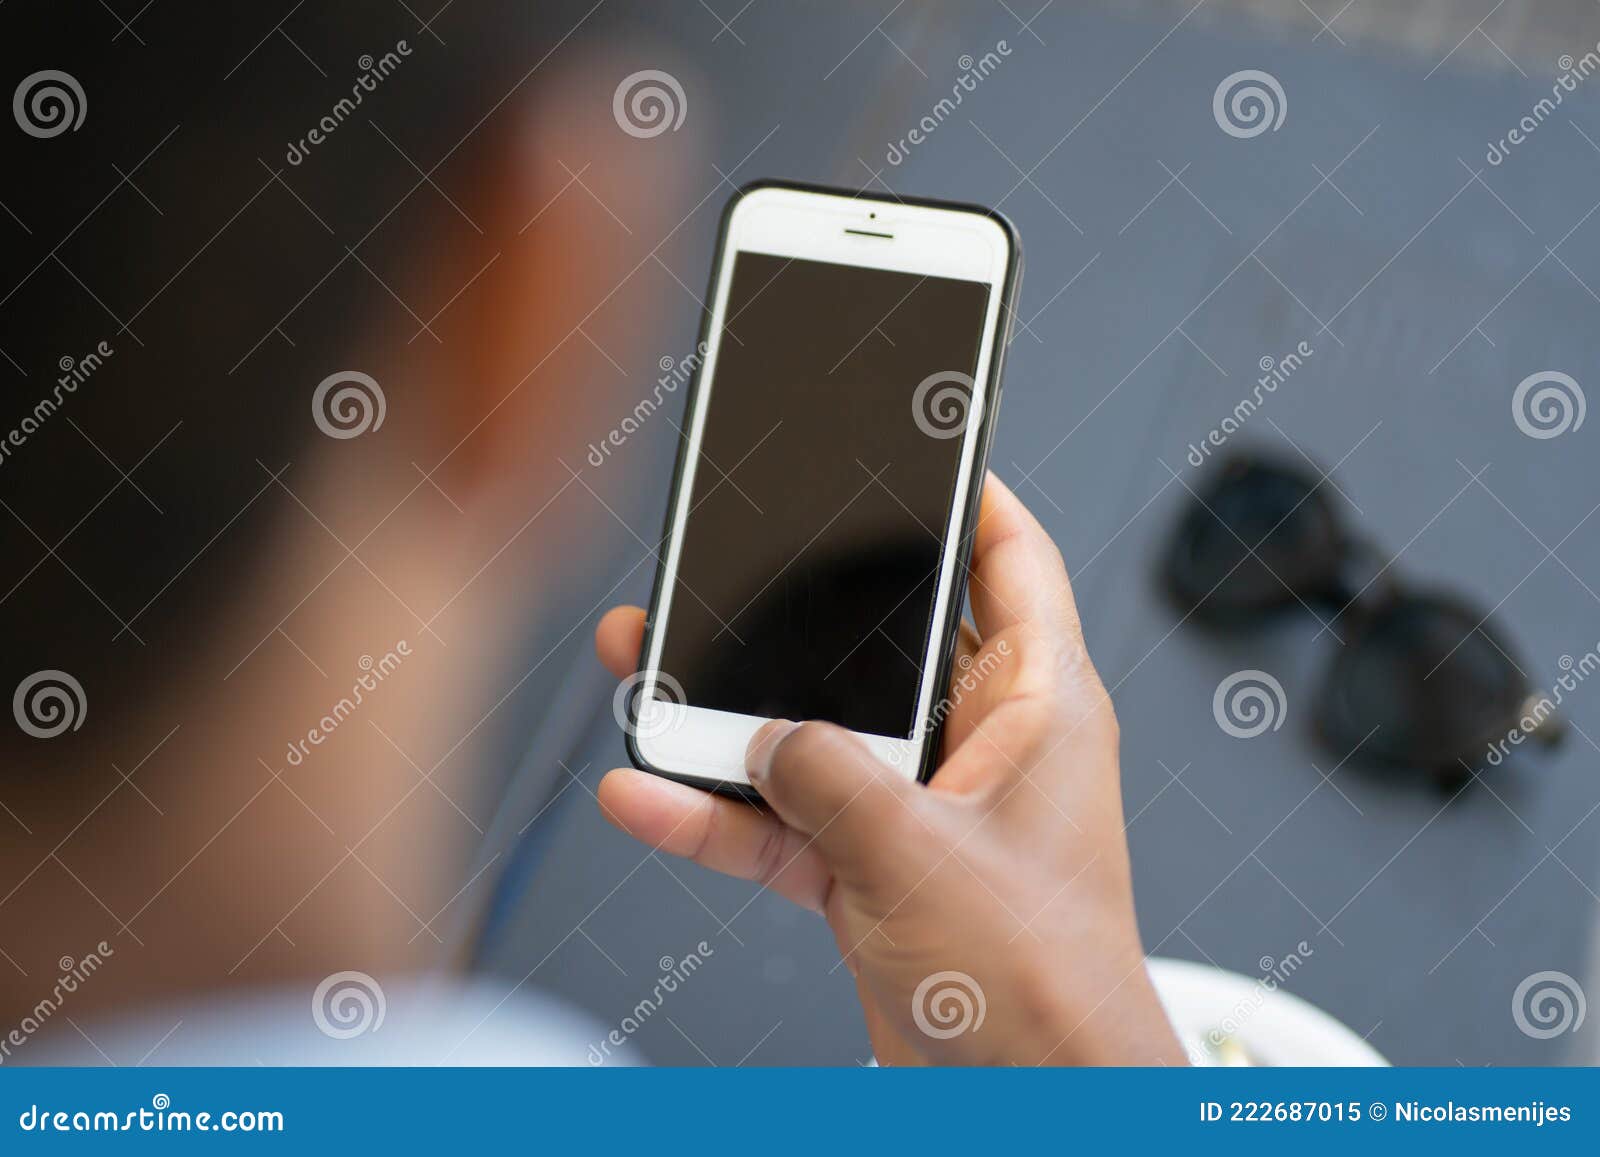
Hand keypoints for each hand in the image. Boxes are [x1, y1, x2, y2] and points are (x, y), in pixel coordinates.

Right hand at [593, 473, 1183, 1065]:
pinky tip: (647, 794)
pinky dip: (717, 814)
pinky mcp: (871, 868)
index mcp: (1039, 707)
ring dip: (732, 718)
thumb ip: (828, 778)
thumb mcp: (922, 855)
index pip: (1012, 563)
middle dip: (795, 616)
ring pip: (814, 733)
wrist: (1023, 1099)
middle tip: (726, 572)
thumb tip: (761, 738)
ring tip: (651, 676)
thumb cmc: (1040, 983)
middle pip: (882, 644)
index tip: (919, 450)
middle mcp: (982, 745)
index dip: (970, 499)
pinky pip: (782, 821)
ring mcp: (921, 807)